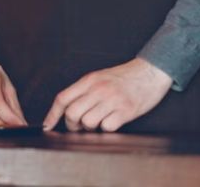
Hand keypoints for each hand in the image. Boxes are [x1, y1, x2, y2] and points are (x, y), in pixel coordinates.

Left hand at [44, 57, 171, 132]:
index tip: (47, 126)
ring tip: (99, 121)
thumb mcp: (101, 76)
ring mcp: (112, 99)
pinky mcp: (125, 110)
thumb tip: (67, 109)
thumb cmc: (126, 76)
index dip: (52, 115)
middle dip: (72, 125)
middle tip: (80, 126)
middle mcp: (99, 88)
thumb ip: (85, 90)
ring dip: (91, 128)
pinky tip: (113, 120)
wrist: (152, 71)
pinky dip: (107, 128)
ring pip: (88, 123)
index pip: (63, 98)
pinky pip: (107, 127)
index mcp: (90, 79)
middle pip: (72, 113)